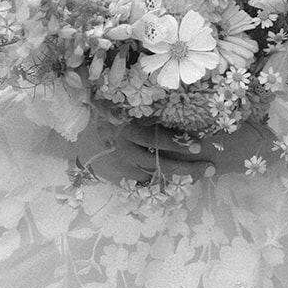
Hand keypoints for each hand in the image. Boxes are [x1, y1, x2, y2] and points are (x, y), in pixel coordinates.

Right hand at [82, 118, 278, 184]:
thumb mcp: (125, 105)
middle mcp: (124, 150)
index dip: (177, 144)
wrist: (78, 124)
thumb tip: (175, 109)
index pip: (155, 140)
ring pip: (153, 175)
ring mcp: (121, 164)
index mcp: (125, 130)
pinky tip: (177, 183)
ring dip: (178, 176)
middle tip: (209, 166)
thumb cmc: (104, 107)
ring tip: (199, 175)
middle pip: (159, 163)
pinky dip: (159, 182)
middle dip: (186, 167)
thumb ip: (146, 111)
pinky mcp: (118, 173)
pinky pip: (142, 182)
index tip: (199, 145)